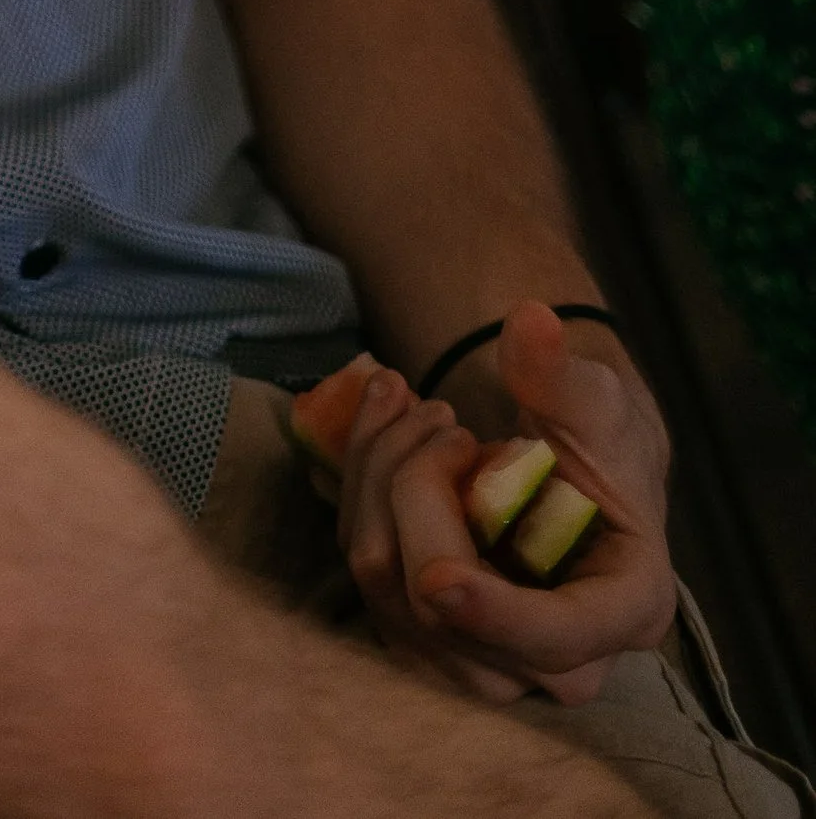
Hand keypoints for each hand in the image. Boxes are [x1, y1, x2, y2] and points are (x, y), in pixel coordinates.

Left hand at [337, 309, 674, 706]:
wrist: (570, 470)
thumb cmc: (597, 440)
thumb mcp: (593, 398)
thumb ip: (561, 372)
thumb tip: (531, 322)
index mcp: (626, 608)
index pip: (557, 637)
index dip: (496, 615)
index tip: (440, 578)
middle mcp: (559, 663)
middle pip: (446, 609)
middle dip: (417, 488)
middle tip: (438, 411)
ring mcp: (488, 664)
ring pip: (388, 587)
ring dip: (379, 479)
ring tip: (411, 409)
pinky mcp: (430, 640)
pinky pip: (366, 573)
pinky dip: (360, 492)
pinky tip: (384, 427)